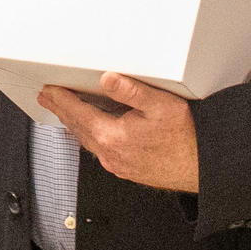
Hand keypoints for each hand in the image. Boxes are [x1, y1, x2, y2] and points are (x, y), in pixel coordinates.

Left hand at [37, 73, 198, 193]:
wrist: (202, 167)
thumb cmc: (186, 139)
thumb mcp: (162, 105)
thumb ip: (132, 91)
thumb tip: (108, 80)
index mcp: (113, 136)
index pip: (78, 113)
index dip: (61, 100)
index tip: (49, 91)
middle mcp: (111, 153)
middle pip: (78, 128)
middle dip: (62, 111)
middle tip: (48, 99)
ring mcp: (118, 164)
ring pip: (88, 141)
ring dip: (74, 125)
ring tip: (66, 113)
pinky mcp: (127, 169)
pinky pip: (100, 151)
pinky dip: (90, 137)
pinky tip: (94, 133)